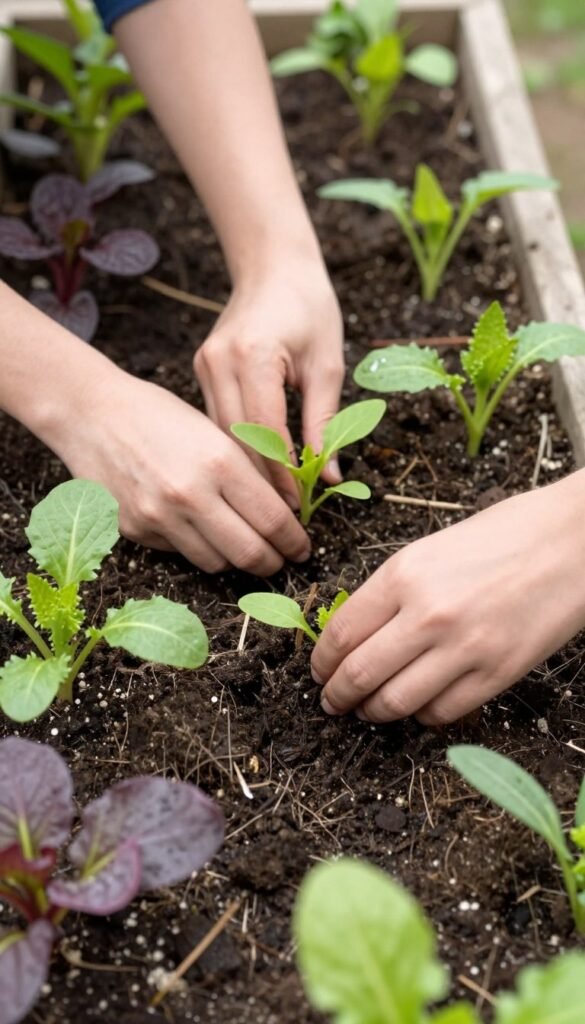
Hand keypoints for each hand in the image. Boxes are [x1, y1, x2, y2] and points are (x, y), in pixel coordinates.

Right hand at [48, 368, 310, 574]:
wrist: (92, 414)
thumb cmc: (160, 416)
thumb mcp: (215, 432)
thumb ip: (250, 473)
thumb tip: (284, 513)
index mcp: (219, 461)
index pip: (273, 520)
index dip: (294, 540)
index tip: (301, 546)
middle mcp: (190, 494)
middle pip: (250, 553)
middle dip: (274, 562)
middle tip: (281, 560)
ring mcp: (159, 516)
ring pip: (217, 563)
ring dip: (236, 560)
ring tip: (245, 547)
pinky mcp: (135, 530)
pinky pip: (181, 554)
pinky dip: (198, 547)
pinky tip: (200, 529)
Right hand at [193, 261, 344, 503]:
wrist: (273, 266)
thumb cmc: (310, 308)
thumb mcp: (327, 365)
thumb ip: (325, 423)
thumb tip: (329, 477)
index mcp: (253, 355)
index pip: (265, 431)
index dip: (282, 474)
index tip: (298, 508)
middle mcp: (219, 363)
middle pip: (236, 441)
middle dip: (261, 484)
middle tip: (285, 519)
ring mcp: (204, 367)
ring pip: (221, 439)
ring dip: (246, 474)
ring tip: (270, 507)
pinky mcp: (199, 371)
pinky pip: (215, 425)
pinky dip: (235, 453)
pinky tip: (251, 478)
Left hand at [311, 472, 584, 724]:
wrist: (575, 540)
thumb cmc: (505, 535)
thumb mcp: (431, 549)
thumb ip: (392, 591)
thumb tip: (355, 633)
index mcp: (403, 574)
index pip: (340, 634)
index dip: (320, 662)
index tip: (318, 673)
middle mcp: (427, 614)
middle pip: (359, 675)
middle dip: (336, 696)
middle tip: (331, 702)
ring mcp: (464, 648)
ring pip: (395, 703)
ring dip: (374, 713)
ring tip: (369, 710)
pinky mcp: (498, 673)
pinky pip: (442, 713)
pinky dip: (422, 716)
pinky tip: (419, 706)